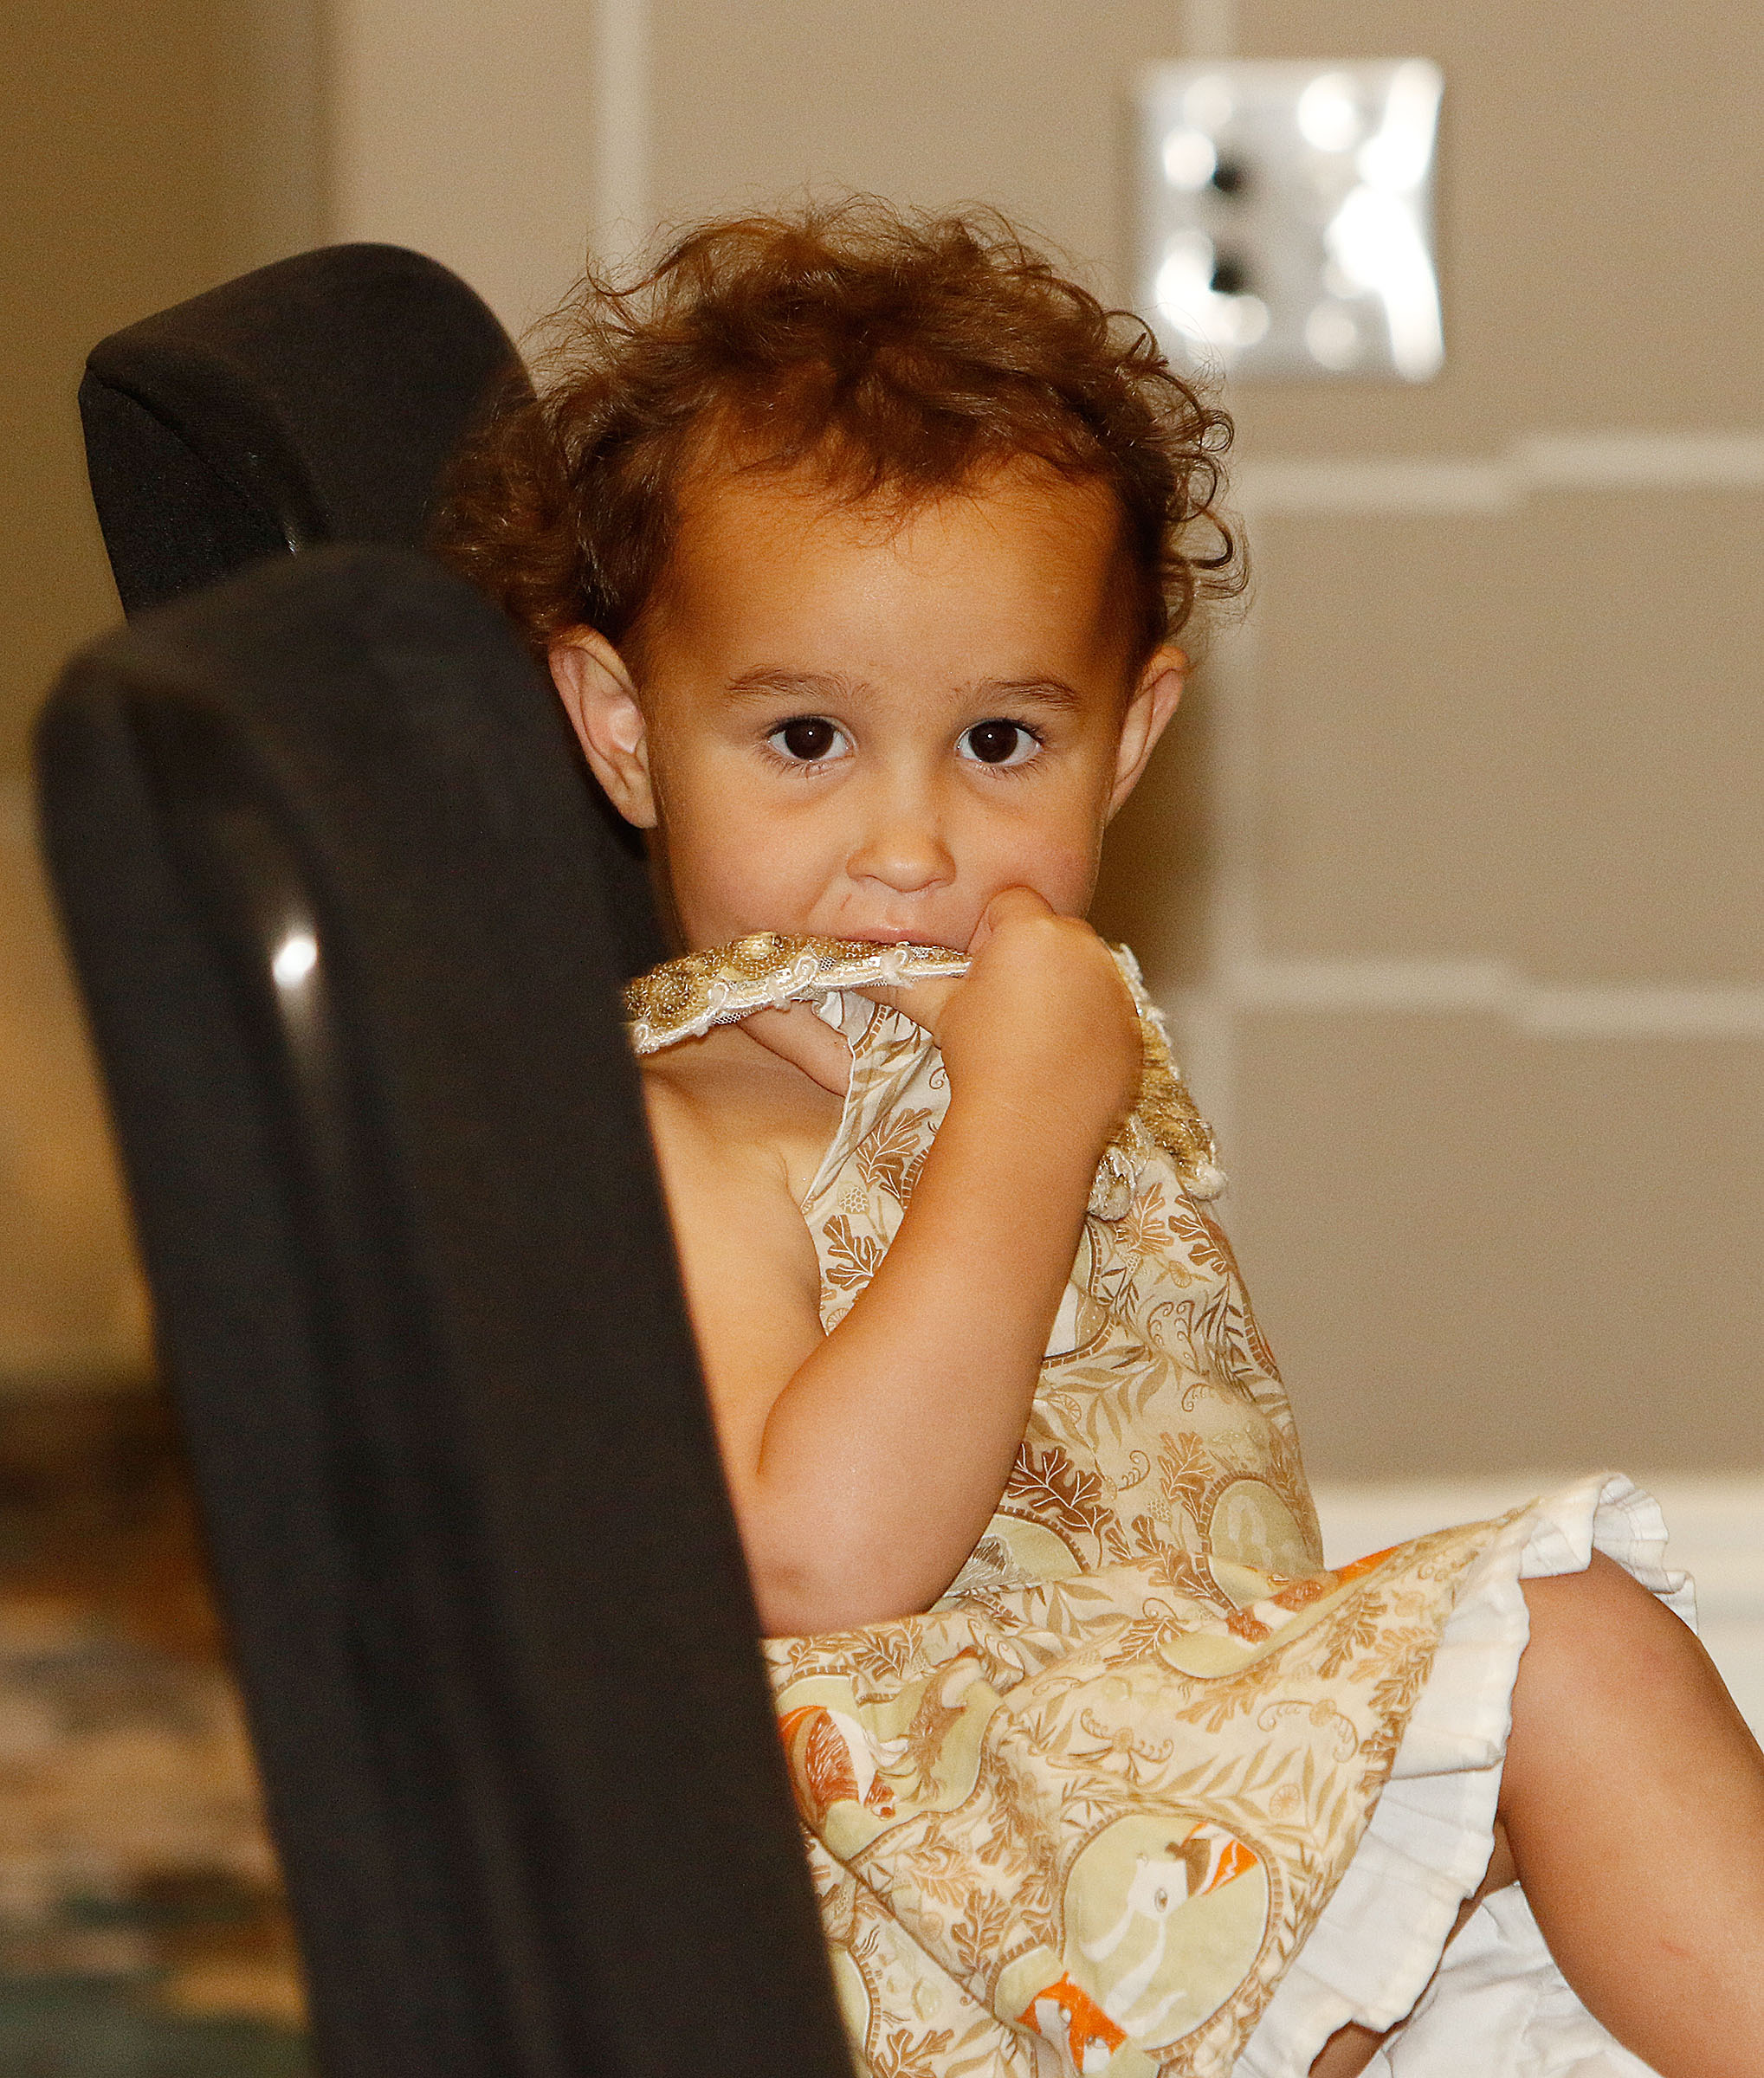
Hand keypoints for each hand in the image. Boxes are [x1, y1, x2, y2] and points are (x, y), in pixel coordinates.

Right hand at [924, 890, 1141, 1143]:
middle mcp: (1082, 948)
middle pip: (1053, 932)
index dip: (991, 932)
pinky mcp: (1132, 1025)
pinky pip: (1107, 1009)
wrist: (1032, 1123)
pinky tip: (1061, 1056)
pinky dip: (1088, 1024)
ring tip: (1033, 1036)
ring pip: (1084, 969)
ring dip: (1062, 988)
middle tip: (1004, 1004)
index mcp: (1032, 931)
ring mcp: (1114, 986)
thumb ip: (906, 982)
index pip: (1012, 903)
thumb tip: (860, 972)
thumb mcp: (942, 1012)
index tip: (980, 968)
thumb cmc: (982, 1057)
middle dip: (1031, 956)